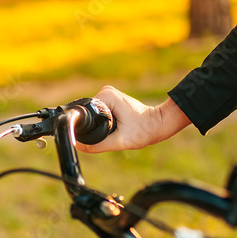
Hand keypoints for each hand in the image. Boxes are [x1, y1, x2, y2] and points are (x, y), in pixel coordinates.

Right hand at [76, 86, 190, 152]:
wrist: (158, 124)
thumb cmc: (143, 131)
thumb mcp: (119, 142)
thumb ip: (98, 145)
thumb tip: (78, 146)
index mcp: (106, 96)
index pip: (86, 113)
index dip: (87, 127)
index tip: (94, 137)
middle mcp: (106, 91)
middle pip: (89, 113)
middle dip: (94, 126)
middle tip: (110, 135)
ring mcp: (108, 94)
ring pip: (93, 114)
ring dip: (99, 124)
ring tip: (114, 131)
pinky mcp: (111, 100)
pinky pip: (99, 112)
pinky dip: (103, 122)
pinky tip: (114, 128)